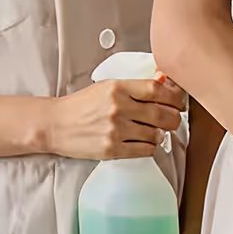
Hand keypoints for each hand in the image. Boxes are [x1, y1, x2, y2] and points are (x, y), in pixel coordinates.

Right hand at [45, 77, 185, 160]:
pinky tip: (142, 141)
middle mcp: (118, 108)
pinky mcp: (111, 150)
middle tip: (172, 119)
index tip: (178, 102)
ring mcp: (115, 130)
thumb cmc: (82, 105)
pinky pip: (145, 150)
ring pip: (156, 134)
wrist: (54, 124)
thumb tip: (165, 83)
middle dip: (174, 118)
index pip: (158, 90)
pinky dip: (149, 147)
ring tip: (152, 130)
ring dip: (160, 134)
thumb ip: (136, 87)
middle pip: (163, 114)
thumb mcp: (107, 86)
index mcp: (118, 88)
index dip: (175, 97)